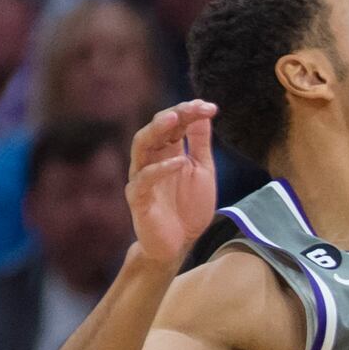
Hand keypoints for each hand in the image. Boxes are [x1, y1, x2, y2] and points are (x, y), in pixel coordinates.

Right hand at [127, 102, 219, 270]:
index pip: (174, 124)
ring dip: (157, 130)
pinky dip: (161, 169)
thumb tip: (204, 112)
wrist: (181, 243)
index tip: (211, 106)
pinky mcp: (137, 198)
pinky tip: (180, 162)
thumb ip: (200, 143)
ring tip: (176, 118)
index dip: (190, 112)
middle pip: (156, 128)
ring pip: (141, 146)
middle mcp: (151, 159)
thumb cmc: (189, 206)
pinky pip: (144, 179)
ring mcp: (142, 177)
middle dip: (174, 114)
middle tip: (192, 106)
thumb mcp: (202, 169)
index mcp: (167, 151)